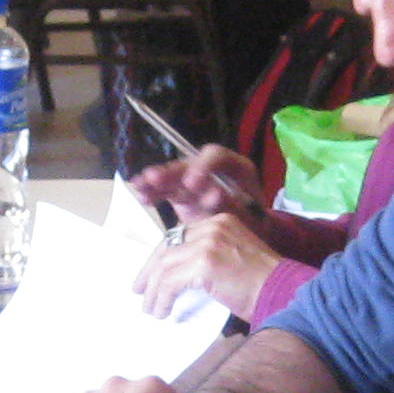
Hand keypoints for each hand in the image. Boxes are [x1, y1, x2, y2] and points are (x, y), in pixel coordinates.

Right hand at [128, 146, 262, 219]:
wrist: (250, 236)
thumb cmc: (255, 226)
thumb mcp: (251, 217)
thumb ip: (233, 205)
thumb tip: (215, 195)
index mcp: (236, 168)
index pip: (217, 156)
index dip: (203, 166)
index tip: (192, 183)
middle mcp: (213, 170)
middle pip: (189, 164)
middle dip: (171, 172)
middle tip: (154, 178)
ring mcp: (196, 180)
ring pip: (174, 175)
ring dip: (156, 179)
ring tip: (140, 184)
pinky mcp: (183, 194)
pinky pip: (166, 189)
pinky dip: (153, 191)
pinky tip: (139, 193)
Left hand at [135, 210, 281, 319]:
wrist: (284, 293)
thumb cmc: (263, 286)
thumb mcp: (234, 260)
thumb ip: (208, 259)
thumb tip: (179, 278)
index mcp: (220, 222)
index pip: (179, 235)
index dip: (160, 258)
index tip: (149, 279)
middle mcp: (213, 226)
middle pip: (167, 246)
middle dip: (149, 273)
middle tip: (140, 293)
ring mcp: (208, 243)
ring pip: (164, 266)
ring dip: (153, 291)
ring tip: (151, 310)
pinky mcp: (205, 263)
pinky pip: (170, 282)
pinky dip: (161, 299)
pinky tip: (162, 312)